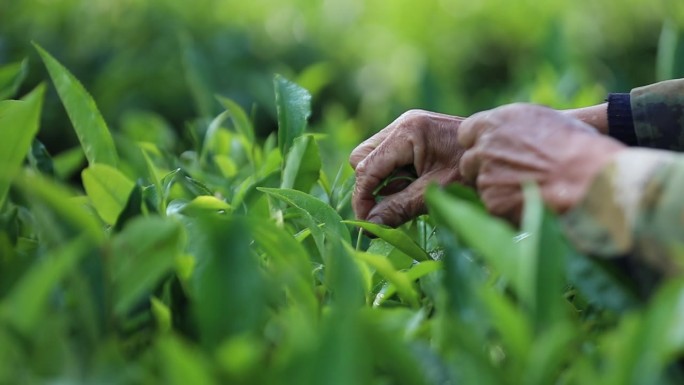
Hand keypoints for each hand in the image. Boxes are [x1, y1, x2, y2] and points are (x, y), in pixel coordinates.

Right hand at [350, 109, 464, 226]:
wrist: (506, 154)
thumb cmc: (474, 173)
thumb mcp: (435, 193)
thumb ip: (399, 208)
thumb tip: (370, 227)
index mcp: (408, 131)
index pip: (366, 167)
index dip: (363, 197)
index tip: (367, 224)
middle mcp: (404, 123)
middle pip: (362, 157)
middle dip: (369, 185)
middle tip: (386, 210)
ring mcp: (409, 127)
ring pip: (373, 157)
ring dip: (381, 181)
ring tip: (405, 197)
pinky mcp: (415, 135)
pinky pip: (389, 156)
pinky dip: (394, 176)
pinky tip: (413, 187)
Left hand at [458, 103, 625, 221]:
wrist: (587, 176)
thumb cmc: (576, 145)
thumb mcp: (542, 119)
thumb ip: (514, 127)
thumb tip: (507, 133)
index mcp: (495, 122)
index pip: (466, 133)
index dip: (478, 143)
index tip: (489, 151)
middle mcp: (484, 147)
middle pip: (469, 161)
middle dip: (483, 169)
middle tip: (509, 175)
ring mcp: (485, 176)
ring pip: (482, 185)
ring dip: (498, 189)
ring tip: (530, 189)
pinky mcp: (492, 201)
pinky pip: (493, 205)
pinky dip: (507, 207)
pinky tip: (530, 202)